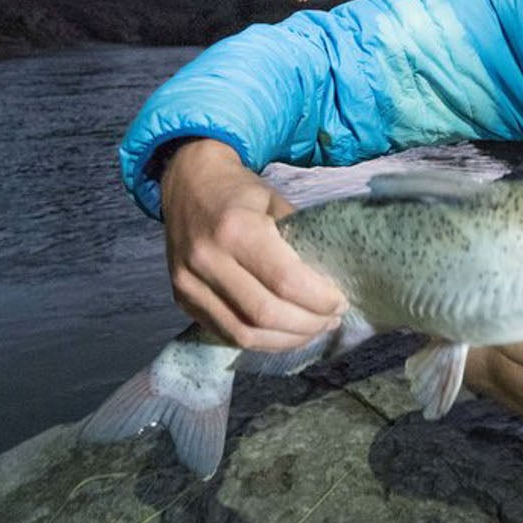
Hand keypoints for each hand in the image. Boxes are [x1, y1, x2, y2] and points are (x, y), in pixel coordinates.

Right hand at [157, 139, 347, 350]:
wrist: (188, 182)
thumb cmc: (238, 191)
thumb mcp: (276, 202)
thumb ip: (298, 242)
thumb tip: (329, 284)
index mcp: (235, 229)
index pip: (285, 281)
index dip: (319, 300)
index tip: (340, 302)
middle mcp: (207, 259)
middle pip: (265, 314)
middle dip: (307, 324)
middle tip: (331, 320)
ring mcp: (189, 283)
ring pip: (244, 333)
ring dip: (286, 339)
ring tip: (312, 330)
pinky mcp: (182, 299)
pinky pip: (226, 333)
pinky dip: (261, 340)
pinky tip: (283, 334)